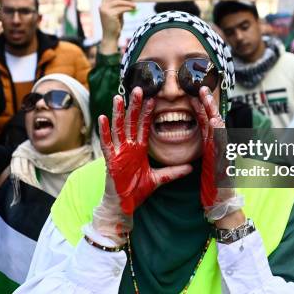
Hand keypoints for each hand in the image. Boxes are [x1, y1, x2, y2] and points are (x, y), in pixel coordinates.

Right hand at [99, 0, 135, 53]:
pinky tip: (133, 9)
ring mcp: (104, 10)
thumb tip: (130, 0)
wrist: (110, 38)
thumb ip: (120, 6)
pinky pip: (121, 8)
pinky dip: (128, 8)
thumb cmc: (115, 26)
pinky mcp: (108, 14)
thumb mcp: (118, 14)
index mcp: (104, 4)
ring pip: (118, 2)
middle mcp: (102, 5)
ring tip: (135, 5)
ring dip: (128, 2)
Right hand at [100, 88, 191, 214]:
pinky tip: (103, 117)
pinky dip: (104, 131)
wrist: (124, 204)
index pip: (143, 127)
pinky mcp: (110, 160)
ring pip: (118, 128)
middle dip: (134, 106)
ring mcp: (119, 152)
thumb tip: (190, 167)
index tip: (152, 99)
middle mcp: (128, 147)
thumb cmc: (137, 191)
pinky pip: (107, 143)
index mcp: (138, 149)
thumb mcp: (158, 179)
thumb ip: (173, 172)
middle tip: (138, 89)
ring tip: (119, 98)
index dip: (147, 113)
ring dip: (118, 113)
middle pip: (131, 122)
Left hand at [191, 87, 243, 222]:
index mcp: (212, 146)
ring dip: (213, 112)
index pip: (206, 123)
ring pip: (219, 130)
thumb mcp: (207, 164)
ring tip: (207, 99)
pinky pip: (222, 145)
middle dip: (208, 104)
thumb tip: (202, 138)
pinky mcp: (224, 163)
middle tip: (201, 87)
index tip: (195, 93)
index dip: (201, 107)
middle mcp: (218, 148)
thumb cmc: (213, 186)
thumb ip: (206, 149)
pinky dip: (219, 133)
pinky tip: (216, 123)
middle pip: (213, 121)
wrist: (222, 204)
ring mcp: (223, 155)